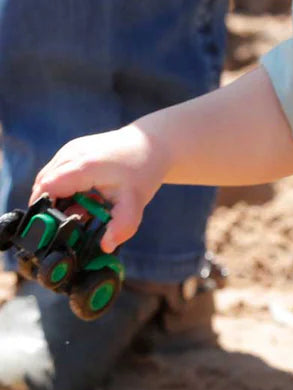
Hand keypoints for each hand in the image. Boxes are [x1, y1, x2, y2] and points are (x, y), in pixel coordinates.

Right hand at [30, 124, 169, 249]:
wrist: (152, 144)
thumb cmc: (143, 171)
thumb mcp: (135, 203)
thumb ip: (121, 227)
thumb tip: (105, 246)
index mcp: (85, 166)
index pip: (47, 188)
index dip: (44, 210)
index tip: (52, 228)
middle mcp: (73, 153)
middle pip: (43, 184)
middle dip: (50, 207)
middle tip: (69, 223)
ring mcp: (71, 148)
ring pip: (47, 178)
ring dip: (57, 198)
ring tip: (82, 209)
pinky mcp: (72, 149)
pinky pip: (56, 172)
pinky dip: (62, 188)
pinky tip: (83, 197)